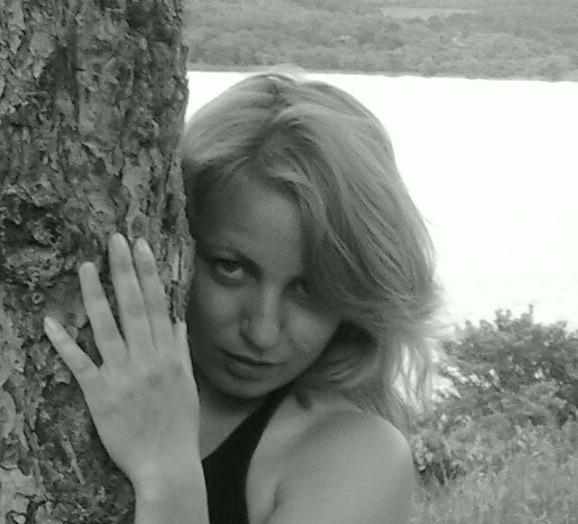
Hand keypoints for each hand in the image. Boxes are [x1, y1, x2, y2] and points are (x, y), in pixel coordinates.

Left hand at [44, 233, 199, 488]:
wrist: (166, 463)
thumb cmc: (179, 424)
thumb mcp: (188, 384)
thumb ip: (180, 349)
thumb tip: (174, 320)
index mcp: (168, 355)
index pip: (157, 305)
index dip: (148, 274)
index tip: (141, 247)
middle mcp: (147, 359)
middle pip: (133, 308)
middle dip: (124, 271)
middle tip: (115, 241)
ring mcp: (122, 376)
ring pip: (106, 328)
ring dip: (95, 296)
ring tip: (86, 267)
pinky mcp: (100, 395)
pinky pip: (81, 365)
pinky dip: (65, 344)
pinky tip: (51, 322)